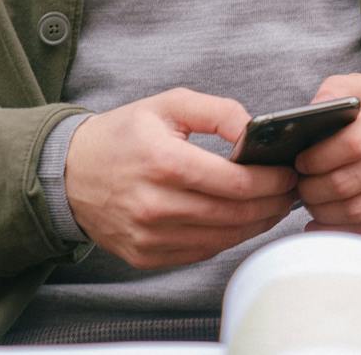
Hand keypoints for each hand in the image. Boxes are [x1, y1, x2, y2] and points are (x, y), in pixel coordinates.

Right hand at [64, 87, 300, 269]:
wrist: (70, 173)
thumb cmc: (124, 134)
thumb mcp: (169, 104)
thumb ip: (218, 111)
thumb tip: (255, 129)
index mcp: (163, 161)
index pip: (234, 182)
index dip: (271, 181)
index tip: (289, 173)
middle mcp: (154, 204)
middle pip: (233, 214)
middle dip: (272, 204)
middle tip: (291, 192)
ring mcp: (148, 236)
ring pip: (221, 238)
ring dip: (255, 224)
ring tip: (274, 207)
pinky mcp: (144, 256)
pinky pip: (200, 252)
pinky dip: (227, 238)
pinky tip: (241, 222)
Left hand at [292, 74, 360, 236]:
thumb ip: (336, 91)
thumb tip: (306, 116)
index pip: (352, 144)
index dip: (318, 158)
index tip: (301, 162)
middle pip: (350, 182)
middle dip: (314, 189)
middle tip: (300, 186)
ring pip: (357, 210)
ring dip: (323, 211)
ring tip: (310, 201)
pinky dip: (339, 230)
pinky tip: (322, 222)